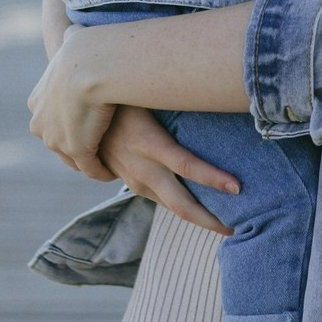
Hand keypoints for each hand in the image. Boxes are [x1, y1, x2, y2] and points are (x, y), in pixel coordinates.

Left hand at [28, 24, 119, 179]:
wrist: (90, 65)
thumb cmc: (85, 50)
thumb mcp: (71, 41)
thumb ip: (69, 39)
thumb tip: (73, 29)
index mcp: (37, 102)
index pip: (51, 118)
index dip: (68, 120)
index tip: (86, 118)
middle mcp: (41, 124)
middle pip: (58, 141)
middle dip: (75, 143)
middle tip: (97, 142)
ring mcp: (57, 140)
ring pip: (73, 157)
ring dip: (88, 160)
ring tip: (107, 159)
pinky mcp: (77, 151)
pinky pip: (90, 167)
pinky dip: (100, 171)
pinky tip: (112, 170)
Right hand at [99, 106, 239, 234]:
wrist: (83, 116)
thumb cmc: (127, 97)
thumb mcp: (150, 98)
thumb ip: (177, 103)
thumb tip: (213, 93)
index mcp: (150, 144)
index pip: (187, 167)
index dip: (214, 179)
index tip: (238, 187)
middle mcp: (143, 169)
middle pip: (182, 203)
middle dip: (210, 219)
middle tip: (237, 227)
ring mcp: (136, 180)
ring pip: (173, 207)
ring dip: (200, 217)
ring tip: (228, 222)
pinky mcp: (133, 183)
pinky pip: (162, 198)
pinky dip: (183, 206)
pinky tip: (202, 208)